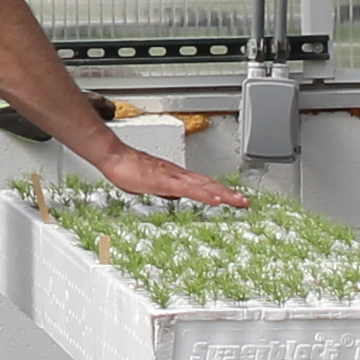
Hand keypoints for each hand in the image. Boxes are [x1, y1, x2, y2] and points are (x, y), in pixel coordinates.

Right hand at [86, 139, 246, 206]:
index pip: (204, 185)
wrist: (115, 157)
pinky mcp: (165, 181)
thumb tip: (174, 194)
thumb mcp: (150, 185)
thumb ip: (165, 189)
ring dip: (222, 193)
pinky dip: (205, 194)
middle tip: (245, 202)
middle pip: (209, 184)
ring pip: (204, 186)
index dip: (220, 191)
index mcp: (176, 176)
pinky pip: (189, 189)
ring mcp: (173, 176)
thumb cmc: (128, 169)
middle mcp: (179, 174)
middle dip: (228, 193)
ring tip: (237, 201)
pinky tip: (215, 199)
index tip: (234, 198)